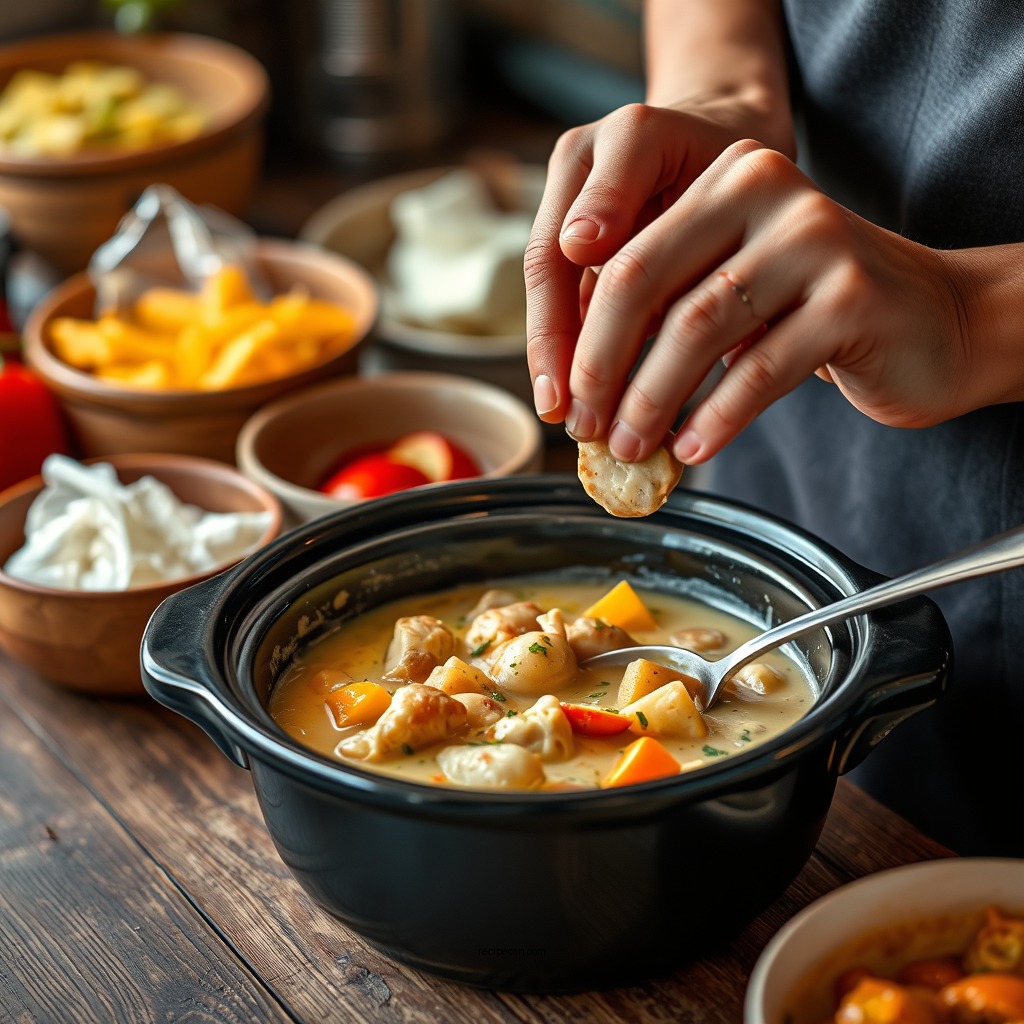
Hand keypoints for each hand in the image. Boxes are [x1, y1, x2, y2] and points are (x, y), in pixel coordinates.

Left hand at [527, 134, 984, 465]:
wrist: (936, 321)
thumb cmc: (816, 312)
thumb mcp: (734, 290)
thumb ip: (668, 310)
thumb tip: (583, 384)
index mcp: (727, 177)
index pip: (625, 256)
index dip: (582, 336)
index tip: (564, 397)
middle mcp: (768, 188)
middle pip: (644, 281)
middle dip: (602, 366)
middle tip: (585, 427)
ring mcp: (815, 239)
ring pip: (696, 327)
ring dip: (650, 400)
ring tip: (631, 446)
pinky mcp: (852, 299)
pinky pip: (759, 369)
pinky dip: (715, 417)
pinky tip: (691, 448)